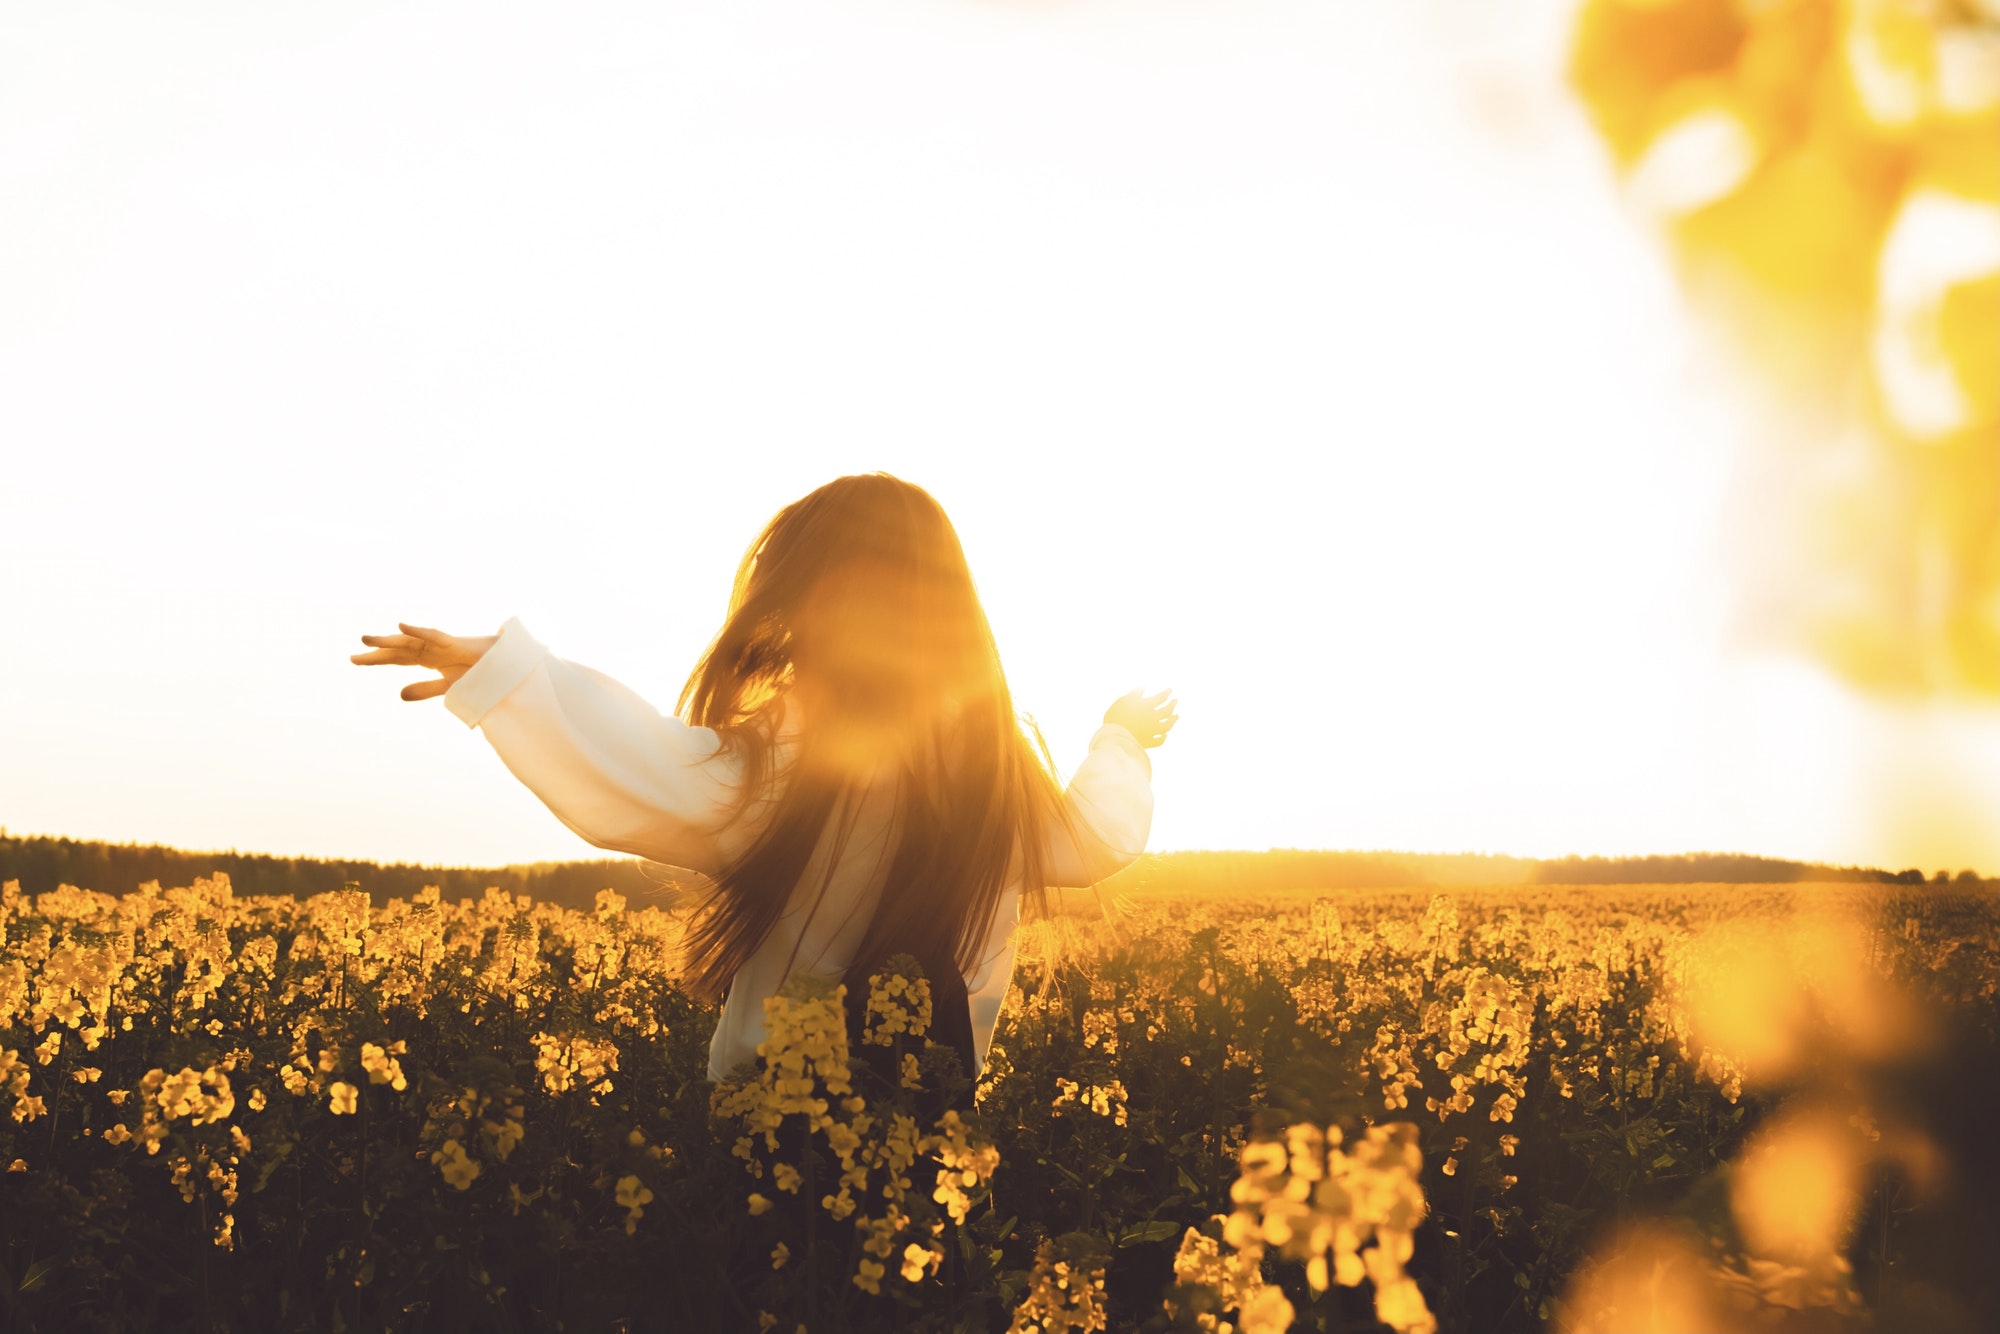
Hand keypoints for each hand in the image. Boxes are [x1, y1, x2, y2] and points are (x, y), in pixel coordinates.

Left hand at [351, 623, 496, 701]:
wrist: (505, 669)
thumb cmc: (479, 673)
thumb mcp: (446, 687)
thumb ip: (424, 689)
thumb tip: (399, 695)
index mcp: (429, 658)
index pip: (397, 658)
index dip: (376, 658)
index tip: (354, 660)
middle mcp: (431, 649)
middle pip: (399, 650)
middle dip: (376, 652)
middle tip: (352, 658)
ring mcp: (442, 645)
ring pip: (411, 642)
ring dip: (389, 640)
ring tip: (366, 640)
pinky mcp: (455, 644)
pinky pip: (434, 635)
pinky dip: (418, 631)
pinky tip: (401, 627)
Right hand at [1103, 688, 1177, 748]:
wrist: (1112, 737)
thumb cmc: (1115, 716)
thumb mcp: (1122, 701)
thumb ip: (1135, 694)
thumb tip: (1144, 687)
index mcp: (1147, 707)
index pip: (1161, 698)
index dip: (1166, 693)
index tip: (1170, 690)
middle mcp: (1153, 718)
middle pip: (1167, 711)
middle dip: (1172, 705)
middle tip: (1175, 701)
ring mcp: (1152, 731)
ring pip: (1167, 726)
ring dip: (1173, 720)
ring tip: (1176, 716)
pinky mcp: (1148, 742)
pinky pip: (1159, 741)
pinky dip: (1163, 738)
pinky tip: (1165, 735)